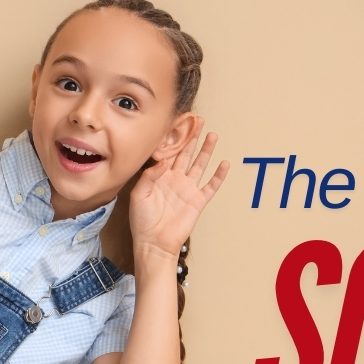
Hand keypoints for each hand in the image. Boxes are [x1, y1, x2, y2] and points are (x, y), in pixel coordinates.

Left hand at [129, 117, 229, 260]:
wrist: (154, 243)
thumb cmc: (142, 222)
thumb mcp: (138, 194)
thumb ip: (149, 175)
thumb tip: (163, 161)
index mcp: (159, 177)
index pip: (168, 152)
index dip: (174, 138)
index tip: (179, 122)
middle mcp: (175, 180)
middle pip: (186, 153)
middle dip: (192, 137)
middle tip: (198, 120)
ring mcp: (188, 190)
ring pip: (200, 165)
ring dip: (206, 150)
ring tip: (212, 135)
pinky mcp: (198, 201)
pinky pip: (211, 186)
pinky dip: (219, 175)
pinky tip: (225, 163)